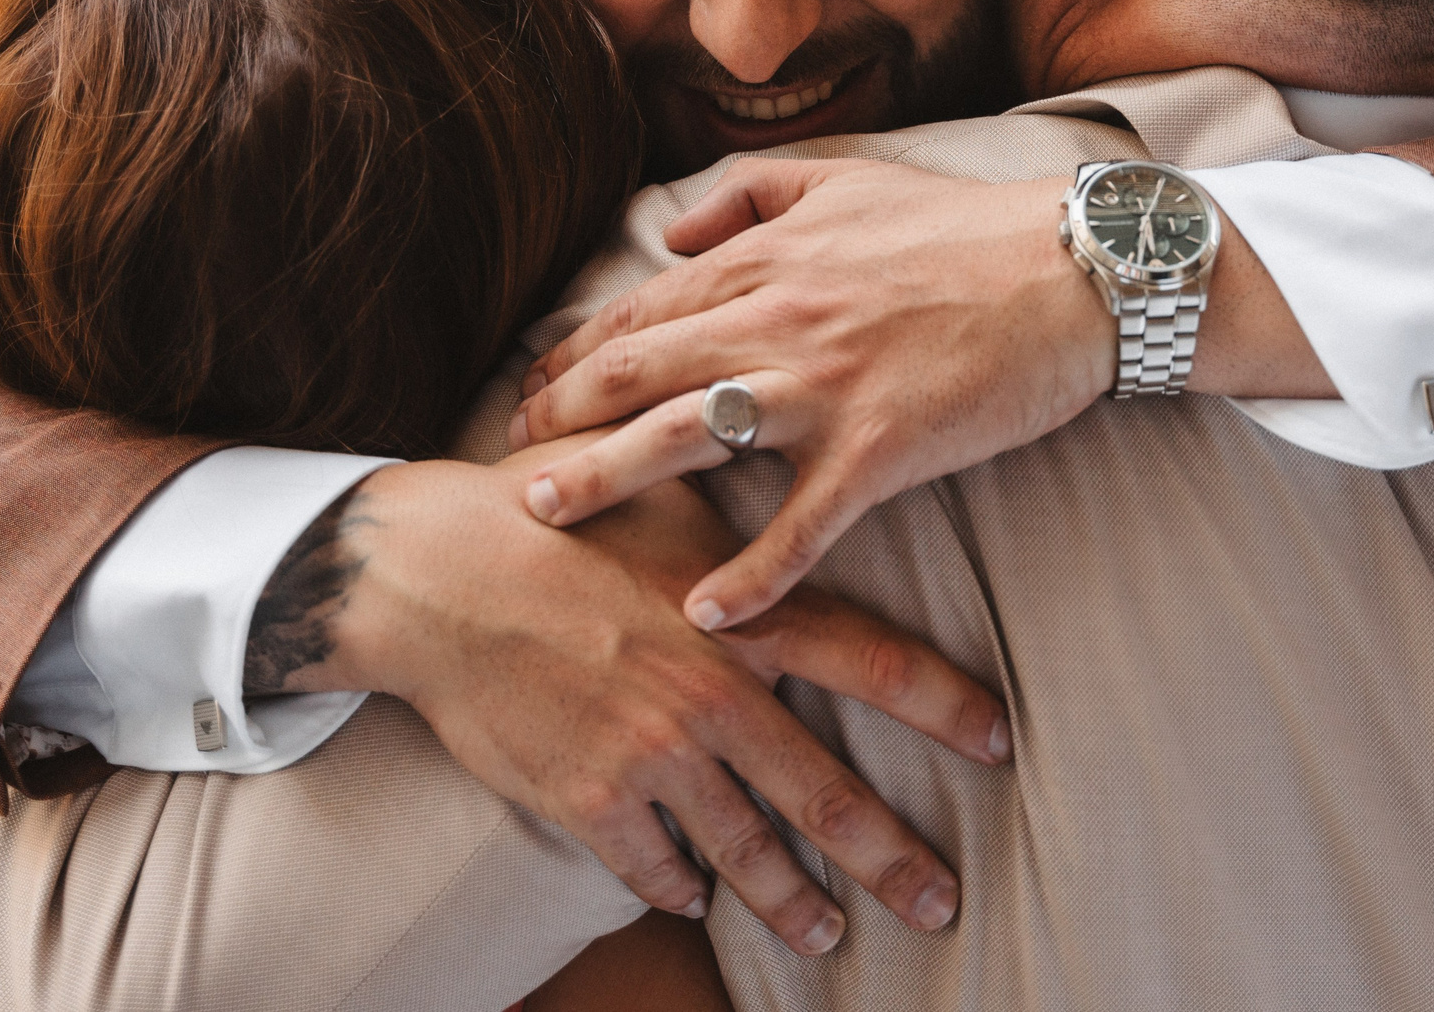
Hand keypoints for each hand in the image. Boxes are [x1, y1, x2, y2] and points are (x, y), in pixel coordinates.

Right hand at [309, 445, 1008, 955]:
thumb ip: (741, 532)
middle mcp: (710, 696)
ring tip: (824, 933)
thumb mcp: (667, 499)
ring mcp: (649, 755)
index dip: (945, 705)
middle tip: (938, 902)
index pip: (872, 663)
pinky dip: (676, 886)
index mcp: (742, 618)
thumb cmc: (554, 517)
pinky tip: (692, 898)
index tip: (999, 744)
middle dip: (889, 858)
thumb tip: (797, 506)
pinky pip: (650, 865)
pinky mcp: (587, 798)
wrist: (434, 573)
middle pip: (823, 792)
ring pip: (743, 849)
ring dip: (789, 901)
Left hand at [512, 160, 1109, 629]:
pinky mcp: (880, 448)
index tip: (534, 391)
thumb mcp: (848, 181)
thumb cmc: (966, 228)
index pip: (640, 311)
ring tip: (546, 514)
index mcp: (766, 260)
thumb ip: (751, 194)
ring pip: (685, 439)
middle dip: (559, 418)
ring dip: (605, 480)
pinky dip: (750, 574)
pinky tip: (705, 612)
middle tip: (509, 461)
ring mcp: (823, 387)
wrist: (1076, 269)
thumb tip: (672, 226)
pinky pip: (799, 525)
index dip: (575, 357)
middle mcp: (776, 320)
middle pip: (635, 374)